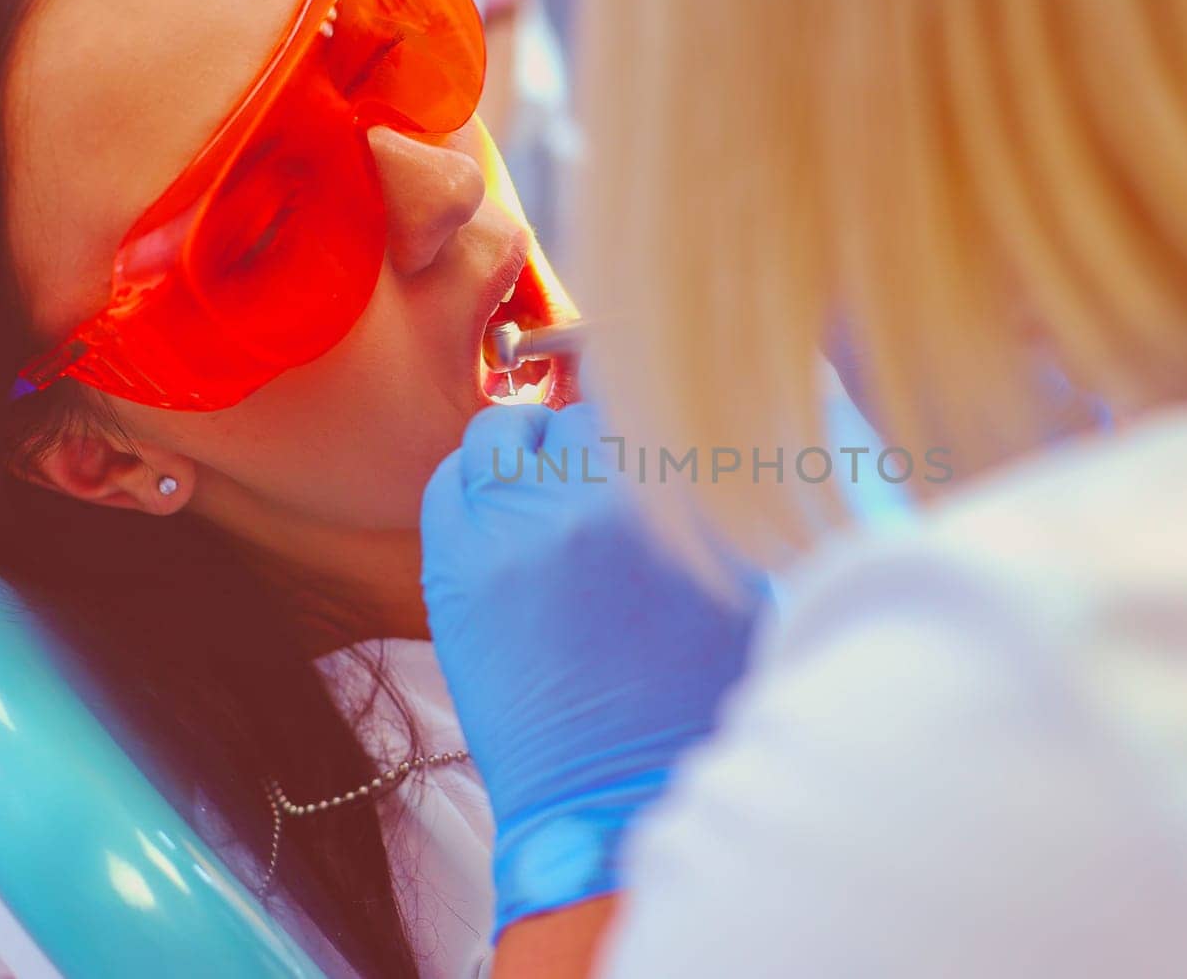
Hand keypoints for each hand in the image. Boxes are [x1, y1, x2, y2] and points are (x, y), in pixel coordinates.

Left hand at [420, 403, 764, 932]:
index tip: (634, 435)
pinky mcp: (454, 562)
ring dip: (525, 448)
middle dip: (588, 440)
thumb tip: (679, 421)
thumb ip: (706, 488)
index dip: (640, 416)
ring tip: (541, 496)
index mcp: (675, 499)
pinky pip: (451, 477)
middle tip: (593, 485)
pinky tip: (500, 523)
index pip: (645, 399)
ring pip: (505, 429)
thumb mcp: (734, 573)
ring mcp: (515, 526)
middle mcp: (592, 497)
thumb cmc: (689, 690)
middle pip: (578, 412)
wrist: (613, 787)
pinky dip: (475, 484)